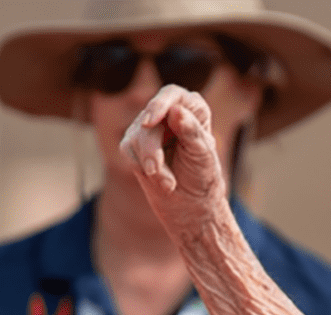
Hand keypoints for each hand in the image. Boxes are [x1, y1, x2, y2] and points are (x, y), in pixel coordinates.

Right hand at [119, 84, 228, 239]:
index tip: (150, 121)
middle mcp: (169, 113)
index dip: (160, 104)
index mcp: (193, 109)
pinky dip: (141, 167)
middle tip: (155, 171)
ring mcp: (149, 127)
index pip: (172, 94)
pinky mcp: (133, 143)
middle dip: (152, 148)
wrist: (192, 203)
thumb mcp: (202, 155)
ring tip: (168, 183)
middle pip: (150, 119)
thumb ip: (191, 132)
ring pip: (136, 135)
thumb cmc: (203, 176)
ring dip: (150, 163)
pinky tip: (160, 180)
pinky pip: (127, 149)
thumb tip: (177, 111)